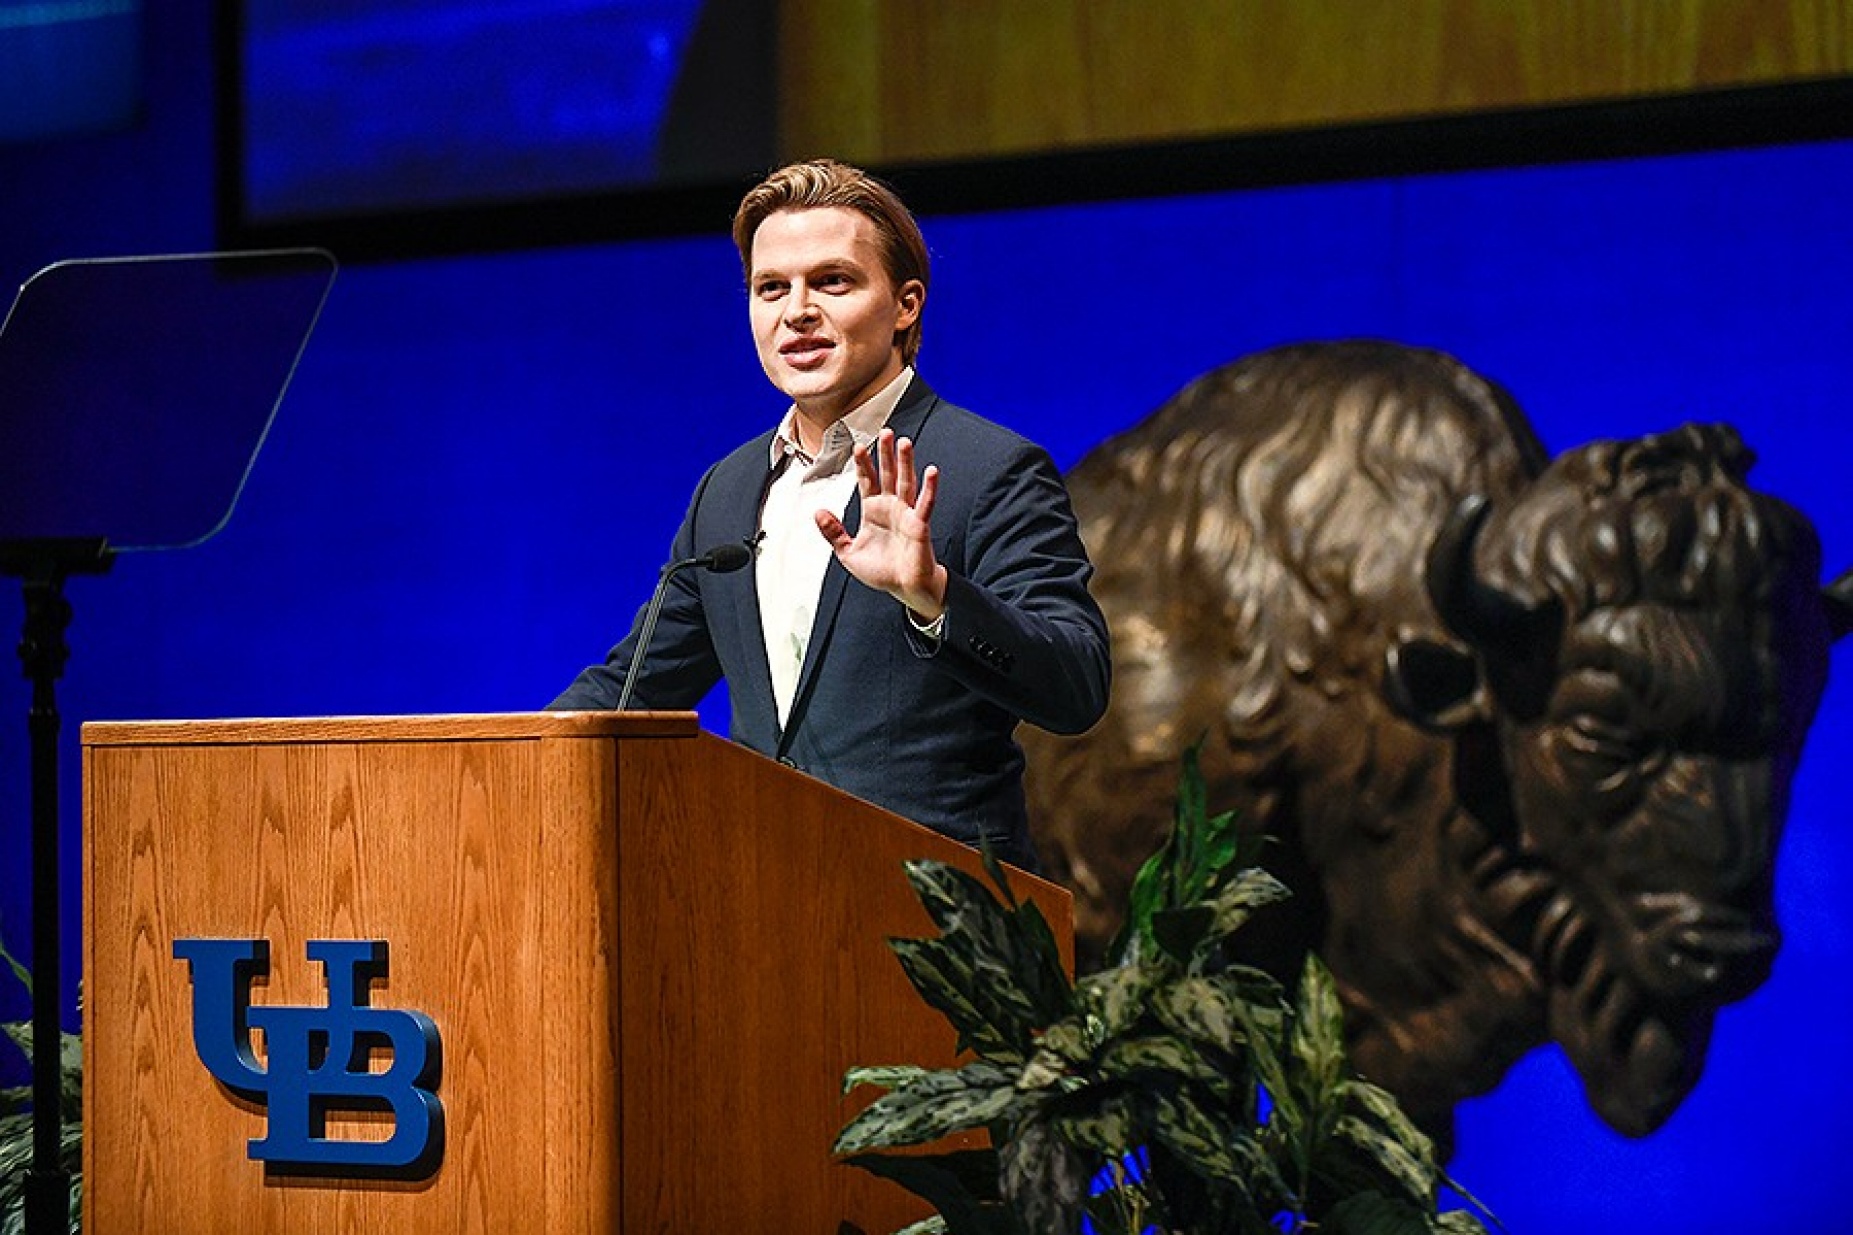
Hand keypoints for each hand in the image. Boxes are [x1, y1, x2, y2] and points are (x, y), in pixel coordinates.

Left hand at [816, 428, 948, 618]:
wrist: (904, 588)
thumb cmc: (881, 571)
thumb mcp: (848, 553)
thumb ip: (833, 532)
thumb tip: (819, 512)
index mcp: (873, 510)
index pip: (867, 481)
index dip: (863, 464)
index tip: (858, 446)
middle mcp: (891, 507)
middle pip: (888, 474)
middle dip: (886, 454)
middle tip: (886, 432)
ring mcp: (907, 514)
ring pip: (906, 482)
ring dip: (906, 463)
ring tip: (904, 442)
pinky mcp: (920, 525)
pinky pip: (925, 503)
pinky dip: (929, 488)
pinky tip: (931, 471)